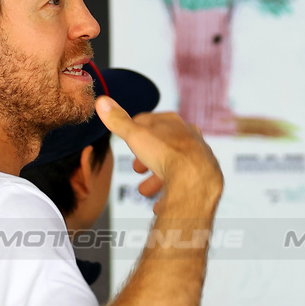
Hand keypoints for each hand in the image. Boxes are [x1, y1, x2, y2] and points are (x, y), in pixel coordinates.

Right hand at [96, 98, 222, 205]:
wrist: (196, 178)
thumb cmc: (168, 154)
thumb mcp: (135, 135)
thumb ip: (119, 121)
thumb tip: (102, 102)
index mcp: (171, 122)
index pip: (149, 121)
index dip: (135, 130)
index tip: (128, 136)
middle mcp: (187, 136)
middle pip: (161, 145)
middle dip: (147, 156)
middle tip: (137, 167)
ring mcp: (196, 155)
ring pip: (172, 165)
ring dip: (156, 177)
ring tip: (145, 189)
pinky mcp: (202, 174)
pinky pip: (183, 183)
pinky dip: (170, 192)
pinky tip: (160, 203)